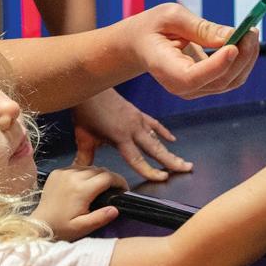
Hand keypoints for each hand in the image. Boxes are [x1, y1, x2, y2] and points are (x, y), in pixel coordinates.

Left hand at [32, 165, 128, 240]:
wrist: (39, 225)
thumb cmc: (62, 228)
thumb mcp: (83, 227)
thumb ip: (101, 217)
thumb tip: (116, 208)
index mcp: (81, 189)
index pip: (108, 177)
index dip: (119, 181)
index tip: (124, 189)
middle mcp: (73, 176)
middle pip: (100, 170)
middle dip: (109, 178)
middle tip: (113, 190)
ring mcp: (63, 172)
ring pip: (89, 167)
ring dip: (97, 175)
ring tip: (99, 188)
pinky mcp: (57, 172)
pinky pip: (76, 168)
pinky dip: (84, 174)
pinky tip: (83, 185)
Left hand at [73, 88, 190, 182]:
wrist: (91, 87)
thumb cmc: (86, 111)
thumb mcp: (83, 136)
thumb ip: (84, 156)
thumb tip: (78, 171)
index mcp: (120, 136)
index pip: (137, 159)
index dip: (150, 170)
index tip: (163, 178)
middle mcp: (133, 128)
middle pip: (155, 149)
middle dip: (171, 160)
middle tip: (186, 169)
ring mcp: (137, 119)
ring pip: (157, 138)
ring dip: (170, 150)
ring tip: (182, 161)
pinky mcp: (137, 112)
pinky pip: (154, 124)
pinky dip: (163, 132)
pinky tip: (172, 139)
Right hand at [126, 3, 258, 99]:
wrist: (141, 44)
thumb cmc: (153, 27)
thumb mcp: (171, 17)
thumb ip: (200, 28)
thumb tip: (232, 36)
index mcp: (165, 69)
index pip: (192, 77)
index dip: (216, 66)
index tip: (234, 46)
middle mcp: (180, 87)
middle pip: (219, 81)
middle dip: (242, 56)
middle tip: (251, 30)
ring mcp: (194, 90)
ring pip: (230, 82)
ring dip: (247, 58)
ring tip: (251, 32)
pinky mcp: (206, 86)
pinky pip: (231, 78)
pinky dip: (244, 61)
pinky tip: (246, 42)